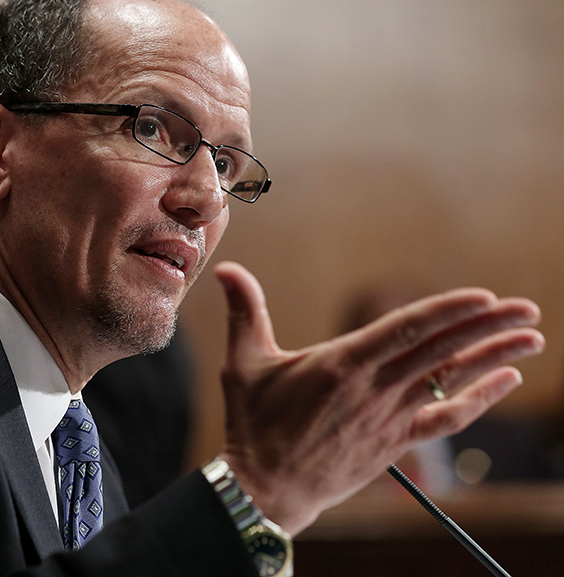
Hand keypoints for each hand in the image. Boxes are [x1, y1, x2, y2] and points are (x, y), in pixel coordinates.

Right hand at [214, 261, 543, 534]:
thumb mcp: (242, 363)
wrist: (265, 488)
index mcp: (341, 363)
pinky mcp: (394, 444)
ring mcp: (388, 419)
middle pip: (441, 351)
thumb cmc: (252, 424)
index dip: (449, 310)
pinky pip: (446, 420)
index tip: (485, 296)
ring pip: (451, 383)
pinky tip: (504, 381)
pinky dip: (479, 400)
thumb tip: (227, 269)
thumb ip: (244, 311)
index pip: (407, 328)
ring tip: (532, 340)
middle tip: (527, 308)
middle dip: (487, 326)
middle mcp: (373, 389)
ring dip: (494, 358)